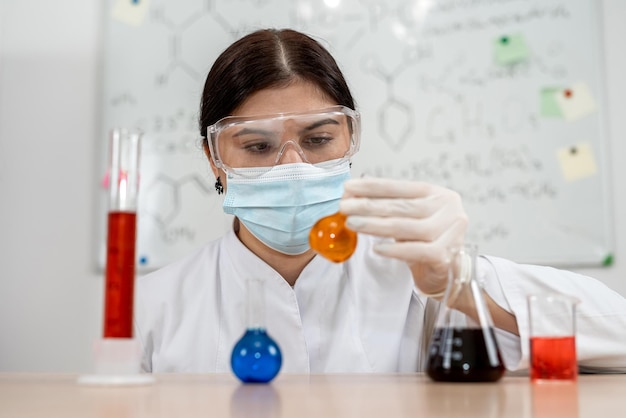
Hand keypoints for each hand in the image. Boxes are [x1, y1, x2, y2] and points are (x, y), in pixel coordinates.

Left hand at [339, 177, 467, 296]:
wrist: (448, 273)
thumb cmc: (424, 242)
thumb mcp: (408, 219)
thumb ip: (388, 207)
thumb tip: (353, 197)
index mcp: (437, 195)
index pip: (401, 187)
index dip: (373, 187)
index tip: (349, 187)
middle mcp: (448, 210)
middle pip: (402, 207)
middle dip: (368, 206)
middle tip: (344, 206)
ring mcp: (450, 233)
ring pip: (406, 227)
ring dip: (375, 225)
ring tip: (352, 223)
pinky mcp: (446, 256)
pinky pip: (416, 251)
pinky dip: (394, 249)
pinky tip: (377, 248)